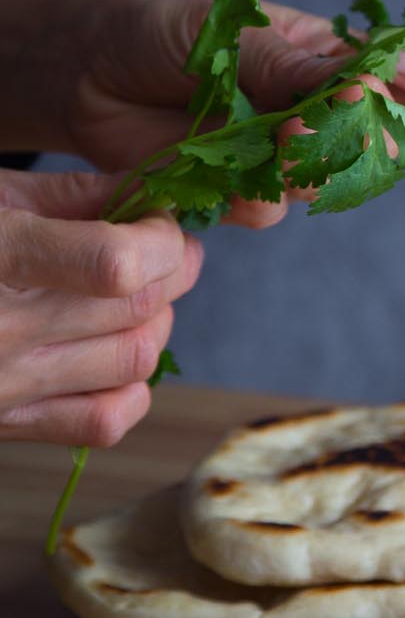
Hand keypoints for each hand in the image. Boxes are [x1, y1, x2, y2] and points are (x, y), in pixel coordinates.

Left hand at [0, 0, 404, 222]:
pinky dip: (239, 190)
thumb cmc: (164, 30)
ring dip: (294, 164)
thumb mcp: (232, 30)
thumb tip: (361, 89)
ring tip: (243, 130)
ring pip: (328, 181)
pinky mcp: (243, 194)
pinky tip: (203, 161)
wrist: (85, 71)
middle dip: (363, 136)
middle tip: (318, 122)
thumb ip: (295, 66)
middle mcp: (323, 110)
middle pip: (386, 140)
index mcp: (335, 54)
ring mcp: (286, 155)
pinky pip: (268, 210)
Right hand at [0, 171, 202, 444]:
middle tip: (168, 246)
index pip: (115, 263)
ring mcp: (0, 385)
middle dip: (174, 268)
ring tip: (141, 293)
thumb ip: (69, 194)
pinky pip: (104, 422)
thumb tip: (150, 193)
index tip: (160, 220)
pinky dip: (131, 386)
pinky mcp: (1, 424)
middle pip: (137, 306)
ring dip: (158, 320)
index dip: (162, 237)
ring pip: (135, 358)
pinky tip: (113, 352)